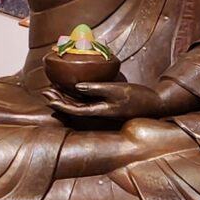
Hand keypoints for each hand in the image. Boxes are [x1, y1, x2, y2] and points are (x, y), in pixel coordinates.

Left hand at [49, 76, 173, 125]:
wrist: (154, 103)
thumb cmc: (137, 96)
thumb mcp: (117, 90)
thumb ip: (97, 88)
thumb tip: (77, 86)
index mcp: (100, 111)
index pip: (75, 110)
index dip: (60, 105)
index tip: (48, 98)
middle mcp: (99, 113)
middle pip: (74, 109)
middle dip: (59, 101)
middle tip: (44, 91)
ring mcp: (102, 110)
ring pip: (79, 105)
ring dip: (65, 98)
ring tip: (52, 89)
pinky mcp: (106, 105)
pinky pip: (87, 102)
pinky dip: (76, 96)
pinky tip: (70, 88)